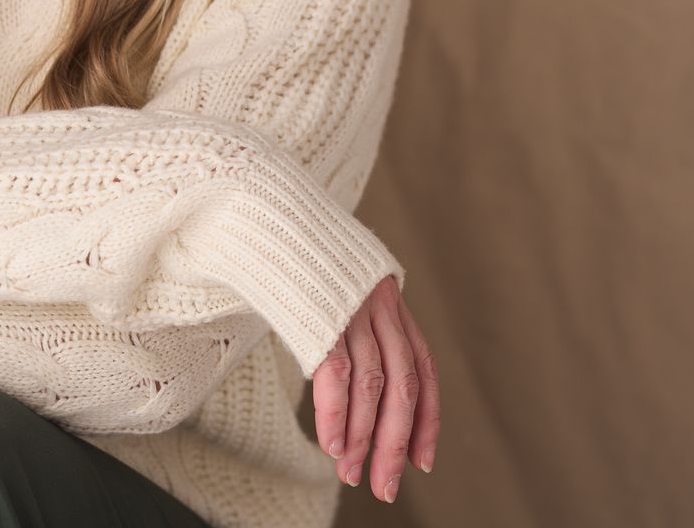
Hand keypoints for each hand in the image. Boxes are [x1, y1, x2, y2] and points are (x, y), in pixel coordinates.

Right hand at [312, 274, 439, 501]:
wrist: (267, 205)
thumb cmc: (297, 254)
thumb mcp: (340, 287)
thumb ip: (356, 324)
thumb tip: (353, 379)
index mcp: (392, 302)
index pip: (423, 371)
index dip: (427, 420)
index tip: (422, 462)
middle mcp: (381, 306)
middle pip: (403, 386)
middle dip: (395, 443)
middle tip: (386, 488)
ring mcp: (352, 307)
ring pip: (373, 385)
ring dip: (363, 437)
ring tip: (351, 473)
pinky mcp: (320, 310)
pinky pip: (335, 371)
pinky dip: (336, 413)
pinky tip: (332, 443)